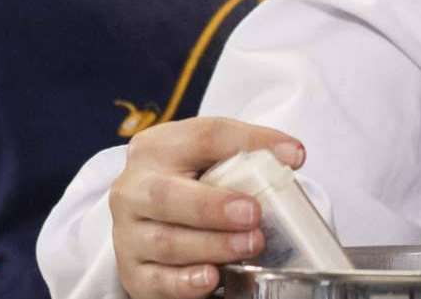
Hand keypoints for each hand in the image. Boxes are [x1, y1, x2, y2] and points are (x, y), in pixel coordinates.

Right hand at [109, 117, 305, 298]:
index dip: (248, 144)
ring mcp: (128, 233)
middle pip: (167, 196)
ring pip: (166, 242)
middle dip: (212, 207)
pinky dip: (185, 283)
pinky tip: (212, 278)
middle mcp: (133, 189)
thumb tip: (292, 155)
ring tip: (251, 245)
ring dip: (212, 245)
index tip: (291, 160)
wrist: (144, 213)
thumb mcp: (207, 154)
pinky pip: (157, 282)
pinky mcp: (132, 272)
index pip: (202, 138)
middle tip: (253, 215)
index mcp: (155, 148)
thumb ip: (247, 149)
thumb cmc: (186, 180)